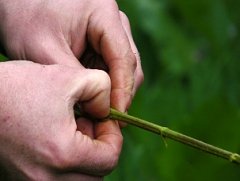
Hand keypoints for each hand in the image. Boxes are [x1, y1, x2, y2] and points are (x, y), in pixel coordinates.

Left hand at [0, 0, 142, 111]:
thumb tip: (98, 106)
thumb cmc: (25, 18)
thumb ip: (75, 79)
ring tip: (99, 113)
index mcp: (103, 15)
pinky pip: (111, 68)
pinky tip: (93, 99)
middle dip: (120, 94)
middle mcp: (113, 22)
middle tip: (108, 121)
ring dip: (113, 92)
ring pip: (123, 69)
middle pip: (129, 65)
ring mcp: (110, 32)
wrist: (16, 4)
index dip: (123, 91)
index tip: (116, 116)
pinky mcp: (102, 43)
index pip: (123, 58)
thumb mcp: (44, 50)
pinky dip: (105, 86)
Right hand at [0, 61, 121, 179]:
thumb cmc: (16, 87)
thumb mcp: (68, 77)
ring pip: (79, 179)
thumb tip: (108, 110)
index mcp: (63, 155)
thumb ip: (102, 88)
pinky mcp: (21, 179)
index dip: (113, 136)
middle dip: (99, 147)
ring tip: (70, 129)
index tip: (103, 118)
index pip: (109, 159)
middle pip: (96, 174)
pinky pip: (58, 178)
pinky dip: (65, 162)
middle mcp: (47, 179)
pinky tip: (55, 138)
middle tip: (87, 122)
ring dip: (84, 156)